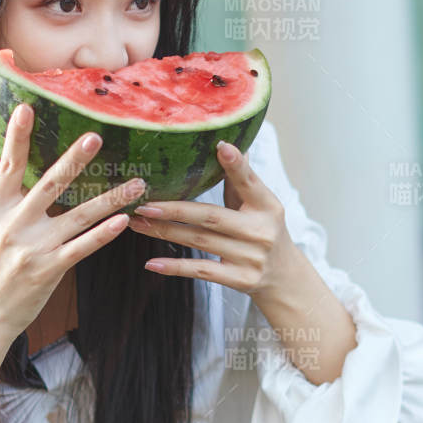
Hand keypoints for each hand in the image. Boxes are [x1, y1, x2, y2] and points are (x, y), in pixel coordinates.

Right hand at [0, 103, 145, 342]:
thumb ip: (9, 202)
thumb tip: (29, 172)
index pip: (8, 165)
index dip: (18, 136)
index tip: (27, 108)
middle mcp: (13, 224)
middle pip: (49, 184)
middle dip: (74, 160)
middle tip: (96, 136)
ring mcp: (33, 248)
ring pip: (78, 216)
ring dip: (110, 198)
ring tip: (137, 183)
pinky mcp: (49, 270)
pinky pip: (82, 247)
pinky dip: (104, 233)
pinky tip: (123, 222)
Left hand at [126, 140, 295, 298]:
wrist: (284, 276)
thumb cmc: (262, 229)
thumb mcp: (259, 204)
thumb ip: (240, 178)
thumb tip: (224, 142)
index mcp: (266, 205)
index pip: (249, 182)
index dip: (236, 165)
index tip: (220, 146)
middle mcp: (259, 230)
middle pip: (210, 216)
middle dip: (174, 209)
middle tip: (144, 203)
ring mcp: (250, 257)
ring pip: (199, 241)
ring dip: (165, 232)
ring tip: (138, 223)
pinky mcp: (240, 280)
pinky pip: (201, 271)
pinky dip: (175, 267)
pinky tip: (152, 263)